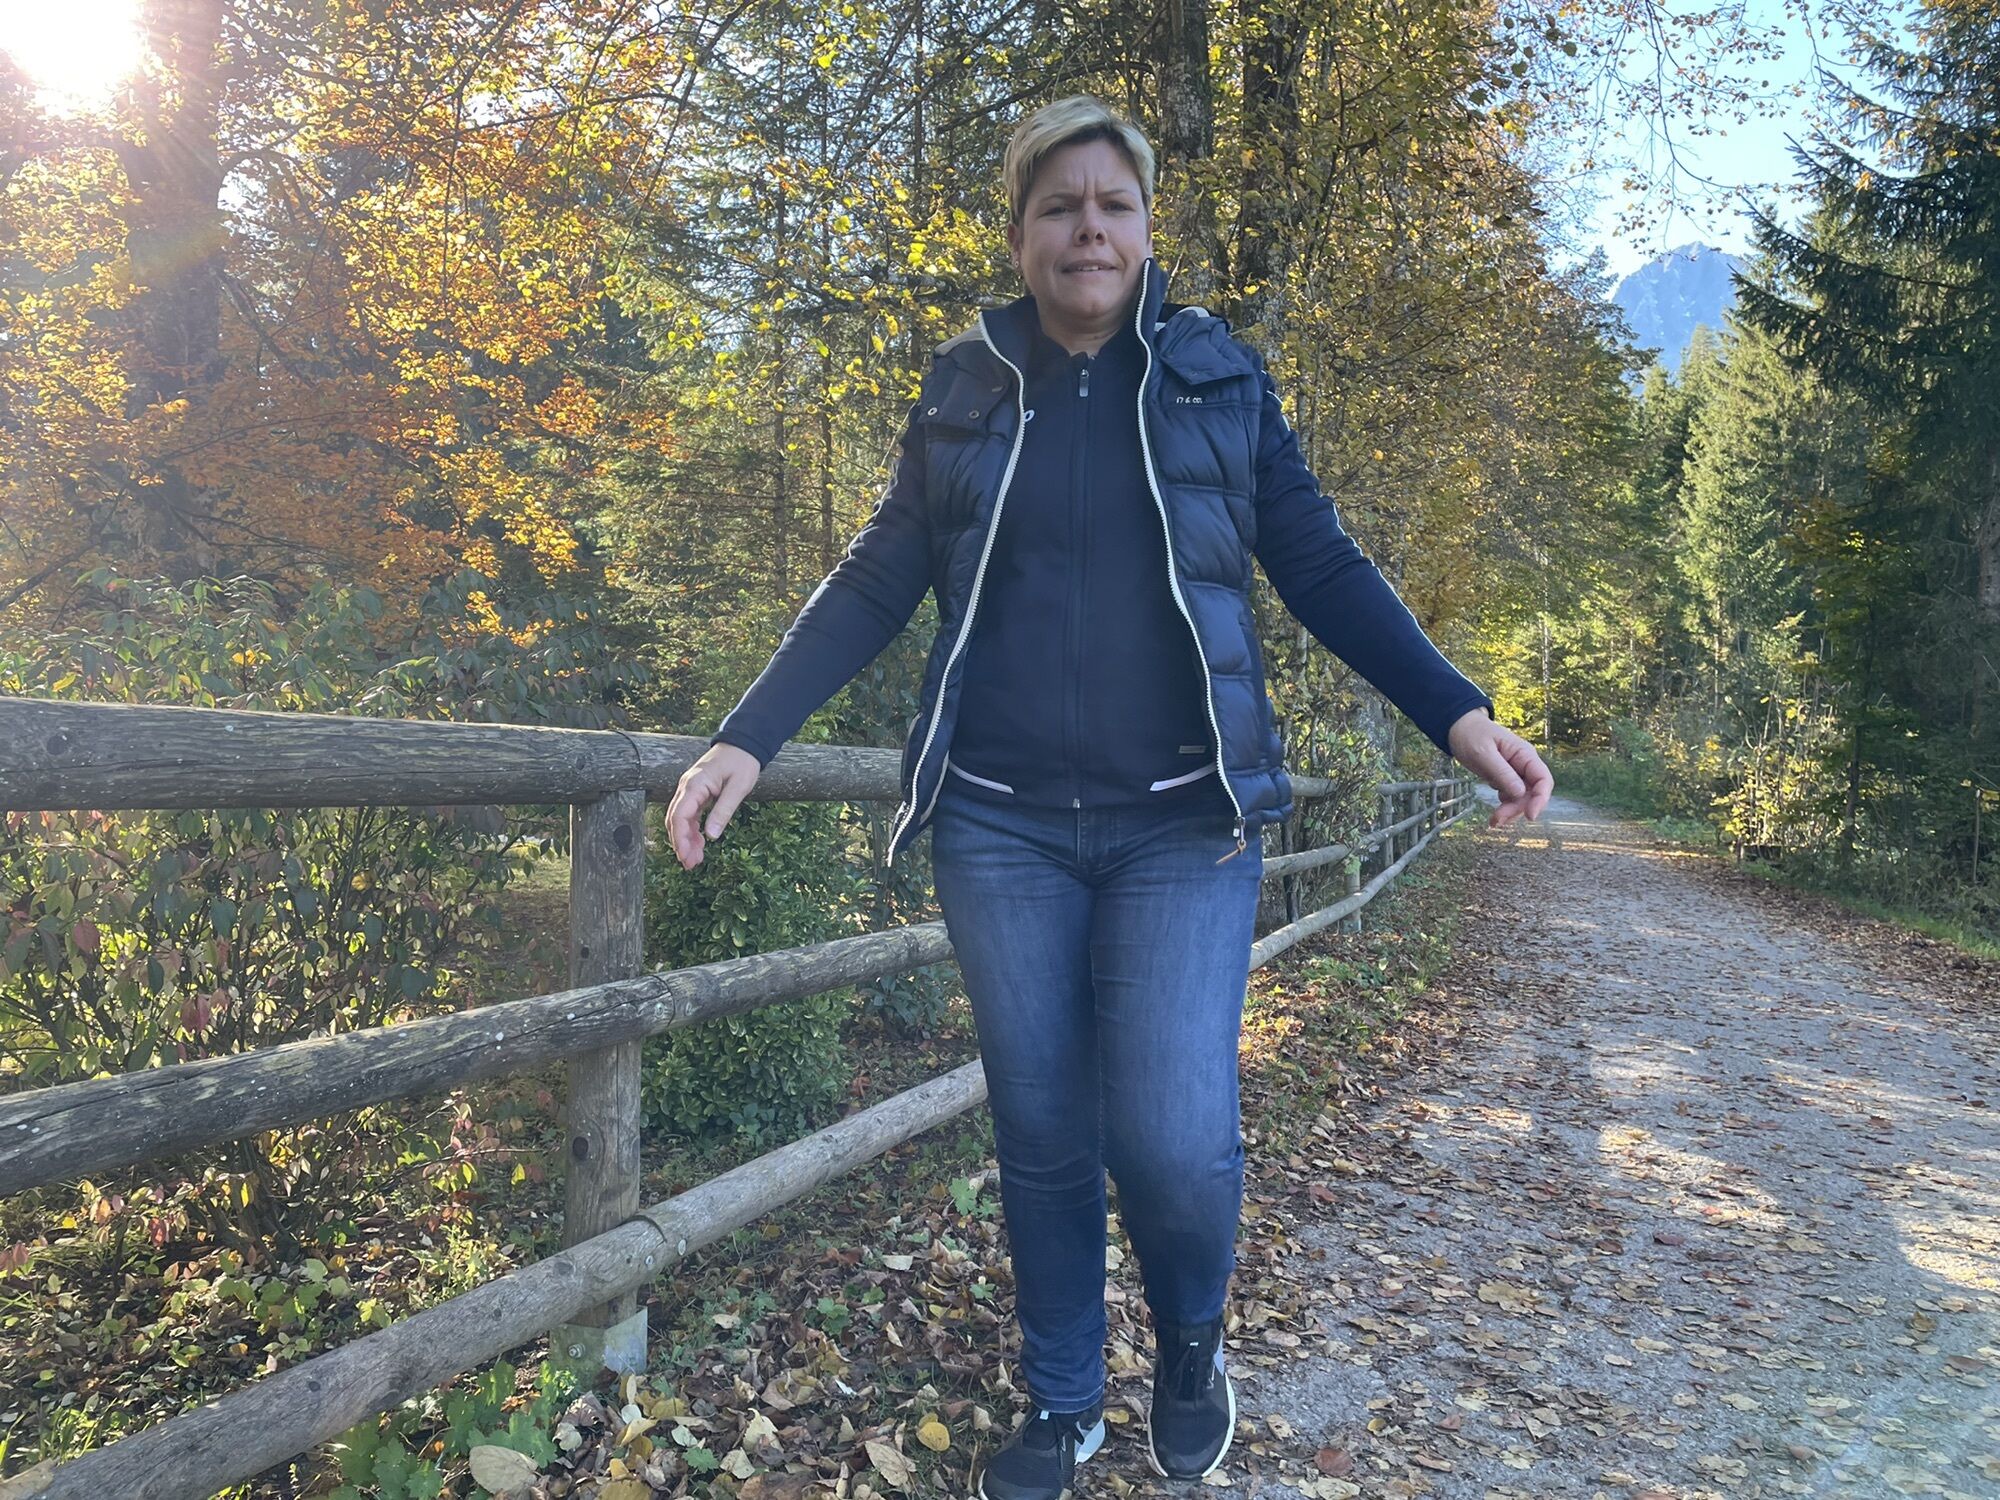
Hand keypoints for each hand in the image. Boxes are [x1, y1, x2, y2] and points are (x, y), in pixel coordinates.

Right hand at [666, 743, 761, 868]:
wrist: (743, 743)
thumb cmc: (742, 762)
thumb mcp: (738, 787)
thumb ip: (724, 810)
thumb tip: (711, 836)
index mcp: (695, 784)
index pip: (679, 814)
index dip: (680, 838)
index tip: (686, 856)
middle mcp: (687, 787)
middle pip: (675, 819)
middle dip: (680, 843)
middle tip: (691, 864)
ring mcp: (689, 790)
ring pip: (679, 819)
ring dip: (685, 839)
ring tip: (695, 860)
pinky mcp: (695, 793)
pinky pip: (688, 814)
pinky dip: (691, 830)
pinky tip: (700, 844)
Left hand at [1446, 708, 1552, 827]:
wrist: (1458, 728)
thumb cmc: (1472, 735)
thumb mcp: (1484, 753)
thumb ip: (1502, 772)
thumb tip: (1520, 792)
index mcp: (1524, 755)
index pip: (1543, 779)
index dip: (1541, 799)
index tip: (1530, 816)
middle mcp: (1524, 765)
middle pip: (1532, 793)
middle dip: (1518, 808)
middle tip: (1498, 819)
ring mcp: (1515, 773)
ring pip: (1522, 799)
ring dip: (1511, 812)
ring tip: (1493, 822)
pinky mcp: (1505, 780)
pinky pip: (1511, 798)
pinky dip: (1505, 808)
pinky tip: (1494, 817)